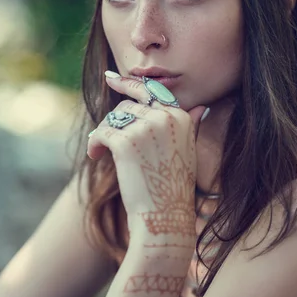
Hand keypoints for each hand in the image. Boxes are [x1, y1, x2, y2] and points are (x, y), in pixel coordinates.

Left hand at [87, 73, 207, 240]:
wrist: (165, 217)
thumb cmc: (174, 187)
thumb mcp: (188, 151)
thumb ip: (190, 125)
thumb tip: (200, 107)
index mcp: (181, 116)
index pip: (151, 93)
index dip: (129, 84)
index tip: (111, 78)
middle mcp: (165, 117)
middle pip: (128, 105)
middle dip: (116, 122)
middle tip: (106, 142)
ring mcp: (145, 128)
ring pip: (113, 118)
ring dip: (104, 134)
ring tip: (101, 152)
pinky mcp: (125, 142)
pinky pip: (101, 133)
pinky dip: (95, 144)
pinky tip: (96, 156)